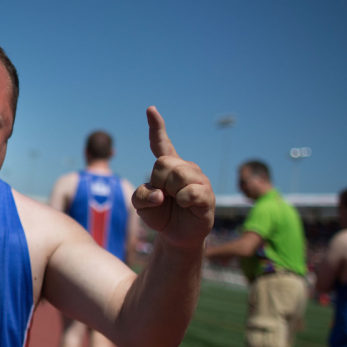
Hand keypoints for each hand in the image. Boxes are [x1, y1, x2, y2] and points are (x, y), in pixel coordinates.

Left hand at [132, 106, 214, 249]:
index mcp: (168, 167)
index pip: (161, 143)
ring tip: (175, 202)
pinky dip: (182, 200)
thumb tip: (159, 194)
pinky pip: (190, 192)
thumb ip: (140, 196)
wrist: (175, 236)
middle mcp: (185, 168)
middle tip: (163, 196)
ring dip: (170, 192)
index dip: (156, 127)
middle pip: (163, 162)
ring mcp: (198, 180)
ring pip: (177, 175)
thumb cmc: (160, 215)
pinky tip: (185, 205)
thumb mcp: (141, 206)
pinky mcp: (206, 195)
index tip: (150, 109)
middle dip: (157, 181)